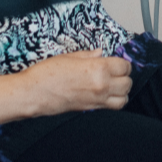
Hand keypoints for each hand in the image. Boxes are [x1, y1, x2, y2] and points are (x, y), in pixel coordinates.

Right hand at [17, 50, 132, 115]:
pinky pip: (112, 108)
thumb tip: (100, 53)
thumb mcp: (69, 57)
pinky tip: (106, 94)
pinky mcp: (90, 109)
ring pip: (124, 99)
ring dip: (122, 92)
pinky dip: (115, 102)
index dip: (122, 63)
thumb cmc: (46, 74)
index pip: (124, 66)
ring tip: (114, 85)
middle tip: (116, 72)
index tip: (117, 62)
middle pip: (127, 83)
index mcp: (97, 68)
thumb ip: (89, 55)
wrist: (33, 94)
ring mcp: (96, 100)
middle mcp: (101, 86)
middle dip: (125, 77)